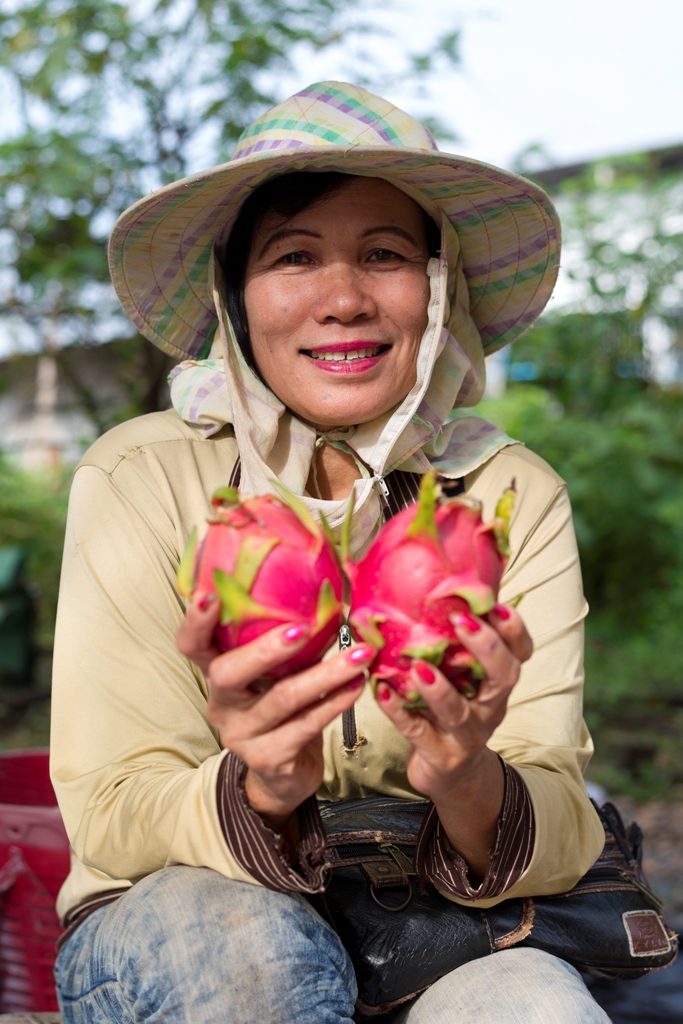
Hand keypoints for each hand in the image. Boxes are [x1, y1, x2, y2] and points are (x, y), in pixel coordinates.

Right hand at [177, 597, 371, 829]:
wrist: (285, 774)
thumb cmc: (282, 708)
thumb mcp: (273, 675)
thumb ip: (281, 643)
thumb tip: (323, 594)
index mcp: (217, 675)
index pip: (191, 646)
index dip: (195, 622)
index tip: (211, 593)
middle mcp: (221, 705)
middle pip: (227, 673)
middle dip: (265, 649)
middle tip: (302, 628)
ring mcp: (241, 735)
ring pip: (282, 699)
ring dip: (326, 674)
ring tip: (360, 654)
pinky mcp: (268, 758)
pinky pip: (306, 725)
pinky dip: (336, 701)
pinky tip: (357, 685)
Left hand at [376, 603, 532, 877]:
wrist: (451, 772)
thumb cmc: (453, 707)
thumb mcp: (463, 675)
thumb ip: (455, 639)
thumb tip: (433, 581)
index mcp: (498, 681)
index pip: (521, 653)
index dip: (514, 629)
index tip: (497, 604)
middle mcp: (490, 706)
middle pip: (503, 677)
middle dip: (487, 648)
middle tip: (462, 620)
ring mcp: (466, 734)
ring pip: (459, 711)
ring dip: (439, 688)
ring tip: (420, 666)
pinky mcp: (439, 754)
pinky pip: (417, 731)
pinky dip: (398, 711)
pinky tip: (381, 691)